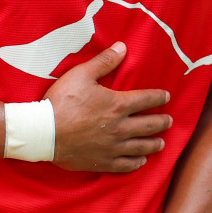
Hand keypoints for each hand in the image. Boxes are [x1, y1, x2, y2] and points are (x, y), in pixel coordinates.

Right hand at [45, 43, 170, 172]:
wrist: (43, 132)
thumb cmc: (61, 101)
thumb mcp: (81, 75)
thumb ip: (104, 61)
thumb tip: (123, 47)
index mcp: (118, 105)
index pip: (147, 99)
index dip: (159, 97)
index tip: (166, 96)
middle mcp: (121, 127)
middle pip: (150, 125)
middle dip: (162, 122)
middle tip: (168, 121)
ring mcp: (113, 147)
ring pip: (142, 146)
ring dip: (154, 144)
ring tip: (161, 143)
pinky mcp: (103, 161)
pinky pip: (126, 165)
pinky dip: (137, 162)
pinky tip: (141, 160)